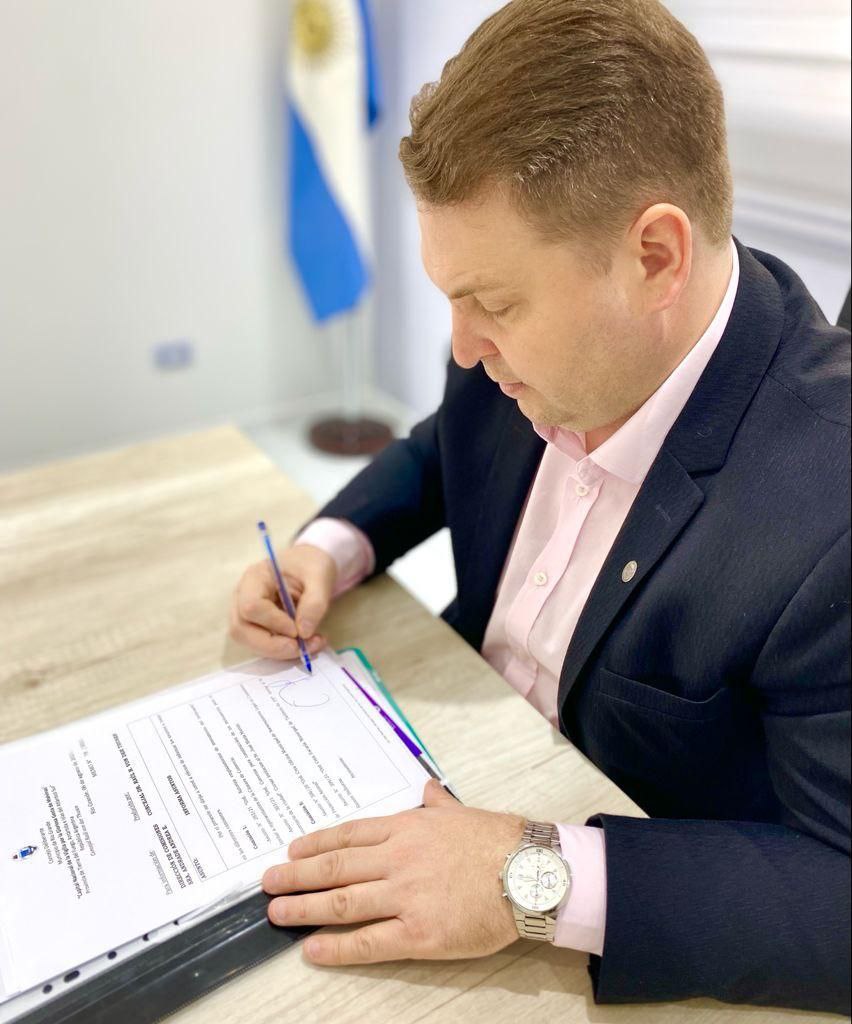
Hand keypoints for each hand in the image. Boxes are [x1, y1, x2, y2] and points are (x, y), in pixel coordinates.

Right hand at [229, 544, 336, 659]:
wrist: (309, 567)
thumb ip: (315, 602)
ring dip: (279, 651)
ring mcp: (245, 614)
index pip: (251, 606)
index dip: (273, 623)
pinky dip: (282, 651)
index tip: (298, 630)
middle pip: (241, 630)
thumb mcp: (320, 576)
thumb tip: (304, 632)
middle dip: (272, 645)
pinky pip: (261, 645)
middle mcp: (242, 597)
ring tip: (309, 645)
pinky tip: (305, 645)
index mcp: (254, 578)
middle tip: (302, 648)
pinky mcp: (255, 627)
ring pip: (249, 642)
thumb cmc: (310, 566)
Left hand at [262, 780, 525, 964]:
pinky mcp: (419, 934)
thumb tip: (426, 786)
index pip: (349, 835)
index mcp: (407, 828)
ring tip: (277, 912)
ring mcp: (406, 896)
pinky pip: (368, 942)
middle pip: (335, 867)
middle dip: (296, 875)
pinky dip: (336, 947)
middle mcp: (398, 859)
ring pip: (343, 902)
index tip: (292, 851)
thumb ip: (437, 802)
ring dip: (304, 907)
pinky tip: (313, 949)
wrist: (530, 872)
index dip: (316, 844)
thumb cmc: (498, 840)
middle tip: (267, 883)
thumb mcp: (461, 811)